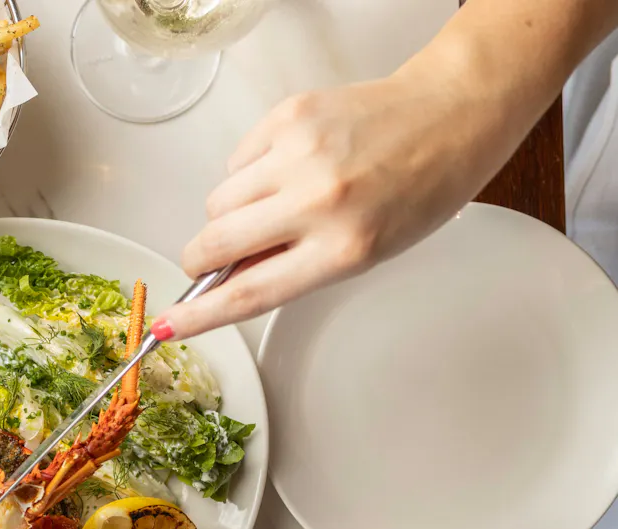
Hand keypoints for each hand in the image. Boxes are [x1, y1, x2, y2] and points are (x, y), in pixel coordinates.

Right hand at [152, 72, 495, 339]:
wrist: (450, 113)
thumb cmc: (418, 188)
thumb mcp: (364, 251)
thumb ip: (293, 267)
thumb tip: (226, 279)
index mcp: (344, 247)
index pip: (248, 293)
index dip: (199, 316)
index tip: (168, 326)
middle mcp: (318, 199)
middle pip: (215, 243)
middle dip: (200, 258)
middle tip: (207, 260)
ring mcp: (300, 153)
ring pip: (218, 201)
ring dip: (231, 212)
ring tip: (274, 201)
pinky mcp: (289, 115)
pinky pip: (237, 160)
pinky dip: (251, 172)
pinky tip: (288, 166)